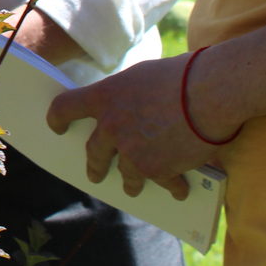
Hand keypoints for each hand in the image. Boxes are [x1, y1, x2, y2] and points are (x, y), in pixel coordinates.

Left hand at [46, 53, 226, 199]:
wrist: (209, 92)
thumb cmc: (180, 75)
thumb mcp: (141, 77)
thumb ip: (126, 97)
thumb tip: (124, 113)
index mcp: (104, 97)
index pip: (64, 108)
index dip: (57, 118)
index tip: (57, 128)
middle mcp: (111, 126)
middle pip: (93, 152)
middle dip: (94, 166)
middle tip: (94, 173)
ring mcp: (131, 152)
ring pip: (125, 175)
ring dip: (130, 183)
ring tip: (132, 188)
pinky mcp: (155, 171)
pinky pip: (161, 184)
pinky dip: (172, 187)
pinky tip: (178, 190)